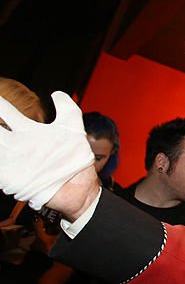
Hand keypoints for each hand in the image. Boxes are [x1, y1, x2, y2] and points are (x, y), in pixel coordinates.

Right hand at [0, 92, 96, 212]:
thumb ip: (67, 109)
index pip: (5, 113)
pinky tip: (2, 153)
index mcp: (28, 131)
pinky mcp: (9, 176)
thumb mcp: (74, 131)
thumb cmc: (75, 160)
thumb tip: (57, 93)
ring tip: (0, 140)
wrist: (78, 190)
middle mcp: (16, 144)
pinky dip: (0, 160)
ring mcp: (12, 160)